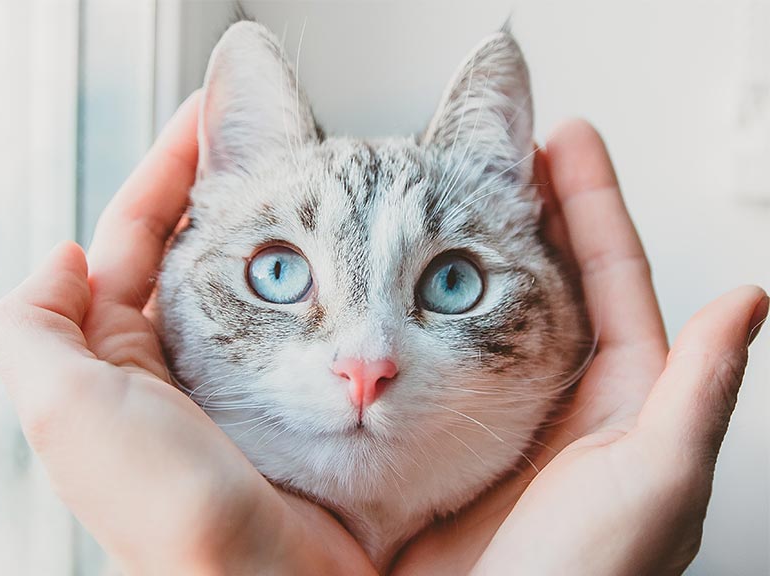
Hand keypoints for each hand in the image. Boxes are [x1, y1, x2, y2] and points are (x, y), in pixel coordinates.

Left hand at [0, 93, 374, 574]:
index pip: (131, 239)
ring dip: (276, 228)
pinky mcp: (290, 393)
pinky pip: (301, 319)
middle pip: (194, 248)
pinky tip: (342, 254)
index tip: (210, 116)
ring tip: (313, 179)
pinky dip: (318, 281)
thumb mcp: (67, 415)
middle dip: (226, 188)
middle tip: (274, 135)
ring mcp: (236, 376)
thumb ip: (33, 330)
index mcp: (111, 357)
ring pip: (253, 279)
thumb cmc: (174, 509)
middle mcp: (170, 363)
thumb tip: (61, 258)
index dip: (167, 172)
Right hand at [391, 120, 767, 574]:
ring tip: (444, 196)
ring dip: (468, 251)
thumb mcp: (657, 483)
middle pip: (543, 277)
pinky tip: (397, 282)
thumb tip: (749, 300)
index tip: (562, 137)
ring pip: (483, 310)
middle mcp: (559, 393)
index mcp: (622, 395)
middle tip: (493, 152)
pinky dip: (419, 312)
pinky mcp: (444, 431)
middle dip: (524, 209)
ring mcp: (496, 408)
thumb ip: (699, 394)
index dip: (588, 202)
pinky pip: (434, 355)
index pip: (610, 275)